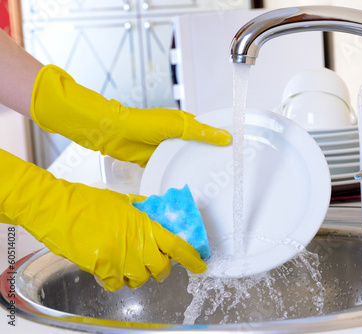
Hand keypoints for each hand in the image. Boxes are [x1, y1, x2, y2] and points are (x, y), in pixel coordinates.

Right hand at [0, 149, 205, 290]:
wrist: (57, 207)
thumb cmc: (87, 201)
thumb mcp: (122, 201)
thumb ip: (142, 212)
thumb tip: (156, 217)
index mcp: (144, 224)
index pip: (176, 245)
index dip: (191, 258)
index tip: (199, 265)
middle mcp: (136, 242)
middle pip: (161, 268)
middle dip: (160, 269)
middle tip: (152, 264)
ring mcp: (120, 256)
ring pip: (139, 279)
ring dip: (135, 275)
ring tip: (124, 263)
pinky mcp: (102, 267)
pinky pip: (116, 284)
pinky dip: (113, 280)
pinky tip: (107, 269)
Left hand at [30, 65, 231, 166]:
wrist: (114, 134)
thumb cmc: (142, 123)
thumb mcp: (176, 126)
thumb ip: (200, 132)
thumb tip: (225, 136)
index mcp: (185, 122)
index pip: (209, 129)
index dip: (222, 138)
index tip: (236, 149)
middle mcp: (178, 135)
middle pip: (199, 147)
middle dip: (210, 156)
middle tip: (228, 169)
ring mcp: (167, 149)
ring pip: (186, 159)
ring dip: (195, 166)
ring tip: (213, 179)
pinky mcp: (156, 161)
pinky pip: (172, 168)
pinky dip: (179, 173)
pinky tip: (190, 182)